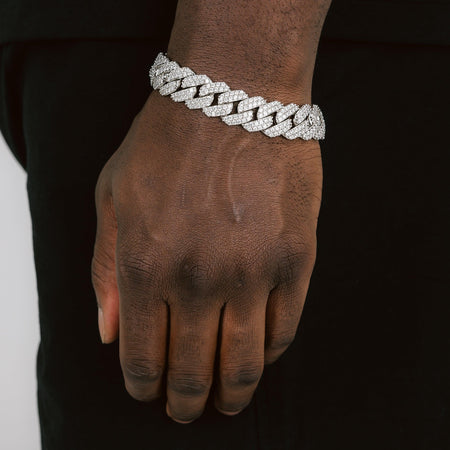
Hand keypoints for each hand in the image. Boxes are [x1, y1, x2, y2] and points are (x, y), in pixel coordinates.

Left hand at [91, 90, 322, 422]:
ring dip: (234, 393)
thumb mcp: (112, 196)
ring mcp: (251, 272)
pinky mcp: (295, 259)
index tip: (149, 394)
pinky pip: (284, 328)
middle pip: (193, 371)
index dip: (144, 387)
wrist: (232, 95)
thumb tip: (109, 333)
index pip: (142, 357)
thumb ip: (105, 269)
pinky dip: (270, 352)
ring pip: (245, 363)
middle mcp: (197, 279)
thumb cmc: (167, 142)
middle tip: (188, 410)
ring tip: (229, 401)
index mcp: (145, 266)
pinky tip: (260, 354)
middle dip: (187, 401)